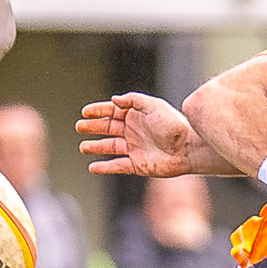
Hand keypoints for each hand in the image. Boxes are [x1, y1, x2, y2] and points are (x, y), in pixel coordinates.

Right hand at [77, 93, 193, 176]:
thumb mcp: (153, 105)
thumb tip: (114, 100)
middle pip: (108, 128)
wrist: (188, 148)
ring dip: (96, 147)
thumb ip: (133, 100)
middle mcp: (134, 131)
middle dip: (93, 127)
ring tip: (83, 147)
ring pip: (110, 147)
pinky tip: (93, 167)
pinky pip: (117, 166)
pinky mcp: (137, 165)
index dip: (98, 111)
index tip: (85, 112)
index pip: (113, 112)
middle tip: (79, 126)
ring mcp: (135, 148)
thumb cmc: (173, 125)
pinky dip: (105, 167)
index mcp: (136, 115)